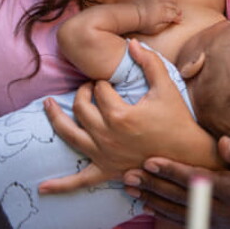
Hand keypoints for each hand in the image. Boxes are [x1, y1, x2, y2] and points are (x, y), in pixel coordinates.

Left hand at [43, 40, 215, 192]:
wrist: (187, 153)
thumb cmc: (177, 119)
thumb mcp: (166, 87)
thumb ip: (150, 62)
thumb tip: (132, 43)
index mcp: (120, 115)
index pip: (100, 90)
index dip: (102, 81)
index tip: (108, 80)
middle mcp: (107, 136)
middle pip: (81, 108)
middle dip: (83, 92)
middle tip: (90, 88)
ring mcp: (104, 155)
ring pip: (70, 134)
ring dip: (55, 118)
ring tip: (48, 105)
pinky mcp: (106, 171)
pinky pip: (79, 181)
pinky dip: (61, 186)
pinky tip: (42, 187)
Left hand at [123, 136, 229, 228]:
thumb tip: (222, 142)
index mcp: (229, 189)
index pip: (192, 178)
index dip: (170, 170)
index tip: (150, 160)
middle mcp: (219, 208)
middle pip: (178, 196)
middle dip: (152, 185)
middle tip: (129, 176)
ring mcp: (216, 220)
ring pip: (177, 212)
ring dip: (153, 200)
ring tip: (133, 190)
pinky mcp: (215, 227)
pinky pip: (185, 222)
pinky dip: (165, 216)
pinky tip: (151, 209)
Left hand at [134, 0, 181, 34]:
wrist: (132, 14)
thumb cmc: (142, 24)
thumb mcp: (155, 29)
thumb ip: (164, 26)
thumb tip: (170, 22)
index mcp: (164, 14)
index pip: (175, 15)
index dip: (178, 19)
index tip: (179, 21)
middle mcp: (163, 5)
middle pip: (175, 7)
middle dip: (178, 12)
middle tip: (179, 15)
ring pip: (172, 0)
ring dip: (175, 4)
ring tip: (175, 8)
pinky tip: (169, 2)